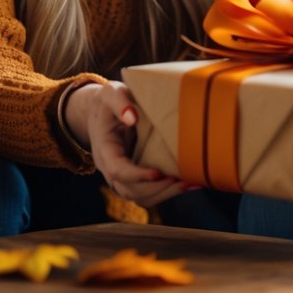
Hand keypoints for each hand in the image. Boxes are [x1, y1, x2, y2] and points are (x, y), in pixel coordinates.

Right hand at [64, 81, 186, 207]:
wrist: (101, 112)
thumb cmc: (108, 102)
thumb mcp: (110, 94)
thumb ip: (119, 103)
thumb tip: (131, 117)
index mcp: (104, 151)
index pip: (117, 171)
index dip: (137, 175)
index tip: (158, 173)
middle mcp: (110, 169)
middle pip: (131, 191)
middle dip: (157, 189)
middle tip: (182, 180)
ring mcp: (122, 177)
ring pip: (141, 197)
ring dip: (166, 194)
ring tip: (190, 183)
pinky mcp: (135, 178)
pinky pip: (149, 193)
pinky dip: (168, 192)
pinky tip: (189, 183)